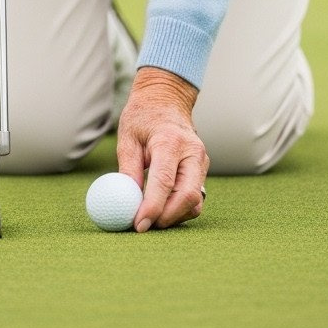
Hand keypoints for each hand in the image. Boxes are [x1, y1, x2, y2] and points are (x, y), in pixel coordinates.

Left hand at [117, 67, 208, 231]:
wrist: (166, 100)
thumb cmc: (142, 117)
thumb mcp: (127, 138)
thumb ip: (128, 170)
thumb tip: (125, 202)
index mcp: (170, 141)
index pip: (164, 182)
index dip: (152, 207)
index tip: (138, 225)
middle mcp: (193, 152)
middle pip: (188, 196)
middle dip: (167, 217)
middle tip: (145, 227)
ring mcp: (202, 161)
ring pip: (195, 201)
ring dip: (174, 216)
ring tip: (150, 215)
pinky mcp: (203, 169)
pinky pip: (195, 197)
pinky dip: (179, 209)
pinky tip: (162, 207)